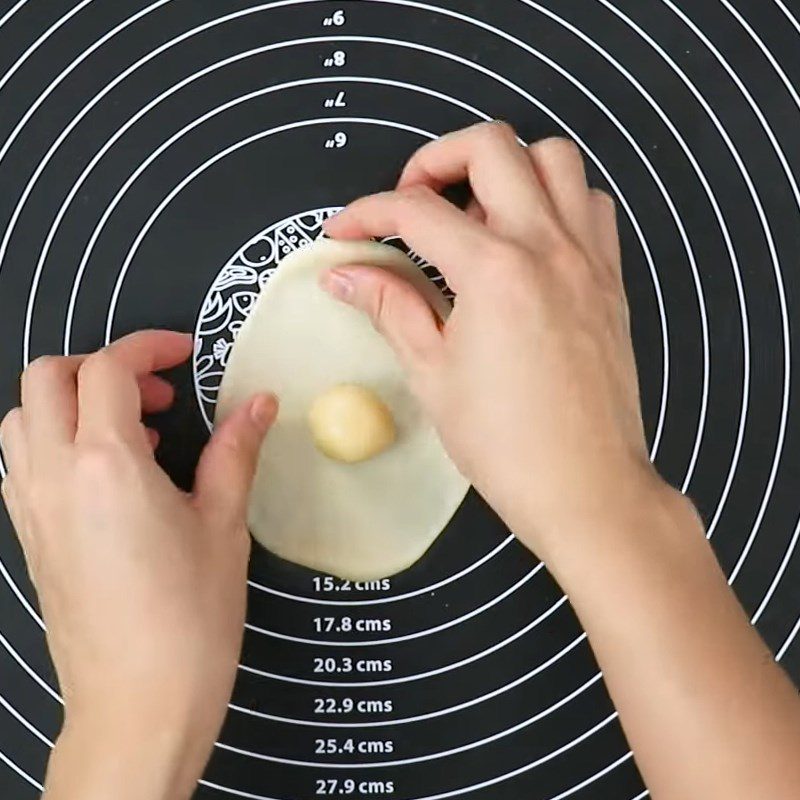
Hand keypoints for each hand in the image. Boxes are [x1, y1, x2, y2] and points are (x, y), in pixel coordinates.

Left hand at [0, 331, 276, 799]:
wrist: (137, 704)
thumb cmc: (188, 621)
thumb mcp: (225, 526)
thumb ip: (235, 452)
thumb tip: (258, 404)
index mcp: (107, 465)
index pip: (107, 370)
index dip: (147, 347)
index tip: (183, 354)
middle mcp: (55, 477)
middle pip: (47, 378)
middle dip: (100, 365)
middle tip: (156, 390)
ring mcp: (33, 508)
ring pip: (21, 418)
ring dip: (70, 402)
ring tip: (131, 431)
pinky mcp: (31, 537)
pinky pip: (22, 463)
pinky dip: (55, 441)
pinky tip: (108, 474)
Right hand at [323, 122, 661, 560]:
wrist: (585, 486)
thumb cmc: (506, 443)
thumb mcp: (432, 373)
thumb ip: (390, 307)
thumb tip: (346, 275)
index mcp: (495, 270)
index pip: (416, 210)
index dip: (367, 213)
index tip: (345, 232)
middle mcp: (548, 246)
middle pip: (491, 145)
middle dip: (435, 159)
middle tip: (410, 202)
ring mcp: (587, 257)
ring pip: (554, 158)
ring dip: (505, 168)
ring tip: (474, 216)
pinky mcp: (610, 279)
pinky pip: (591, 205)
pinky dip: (556, 200)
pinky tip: (527, 242)